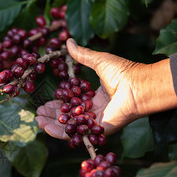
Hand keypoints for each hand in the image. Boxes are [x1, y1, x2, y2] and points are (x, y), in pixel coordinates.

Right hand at [36, 38, 176, 138]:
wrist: (137, 86)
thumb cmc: (123, 72)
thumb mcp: (98, 61)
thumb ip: (82, 55)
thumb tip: (68, 41)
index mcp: (96, 98)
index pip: (72, 104)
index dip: (58, 104)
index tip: (44, 103)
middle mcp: (96, 112)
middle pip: (69, 118)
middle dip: (52, 116)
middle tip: (38, 114)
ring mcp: (97, 122)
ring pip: (71, 127)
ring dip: (53, 125)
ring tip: (39, 121)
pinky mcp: (98, 130)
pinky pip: (77, 134)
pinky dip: (61, 132)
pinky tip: (47, 127)